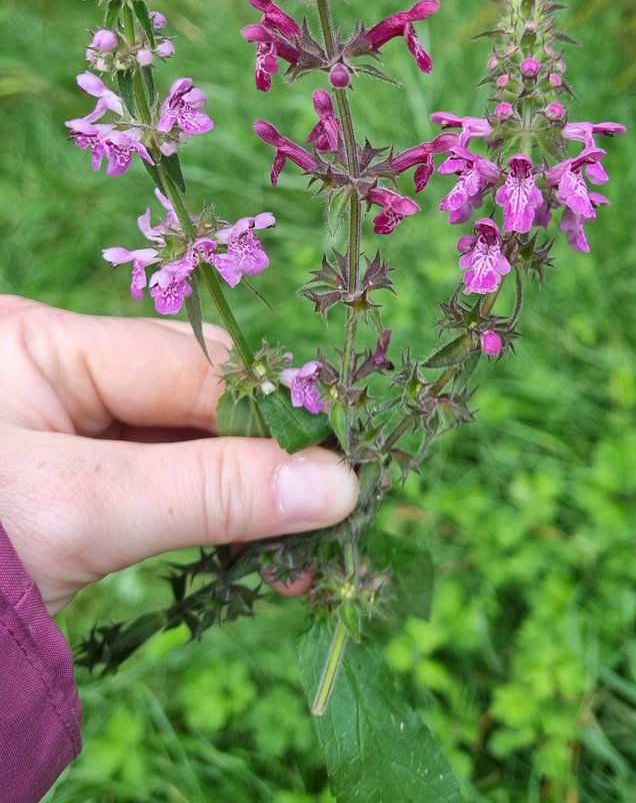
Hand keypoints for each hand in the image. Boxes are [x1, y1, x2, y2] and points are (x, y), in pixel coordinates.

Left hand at [0, 296, 357, 614]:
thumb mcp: (81, 512)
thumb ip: (209, 491)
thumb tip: (336, 485)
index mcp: (41, 344)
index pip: (184, 364)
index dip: (265, 410)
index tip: (335, 462)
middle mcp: (58, 375)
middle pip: (191, 398)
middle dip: (259, 452)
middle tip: (332, 503)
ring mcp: (67, 433)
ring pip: (185, 447)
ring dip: (243, 492)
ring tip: (307, 536)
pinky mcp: (78, 487)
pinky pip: (164, 488)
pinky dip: (212, 519)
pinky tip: (262, 547)